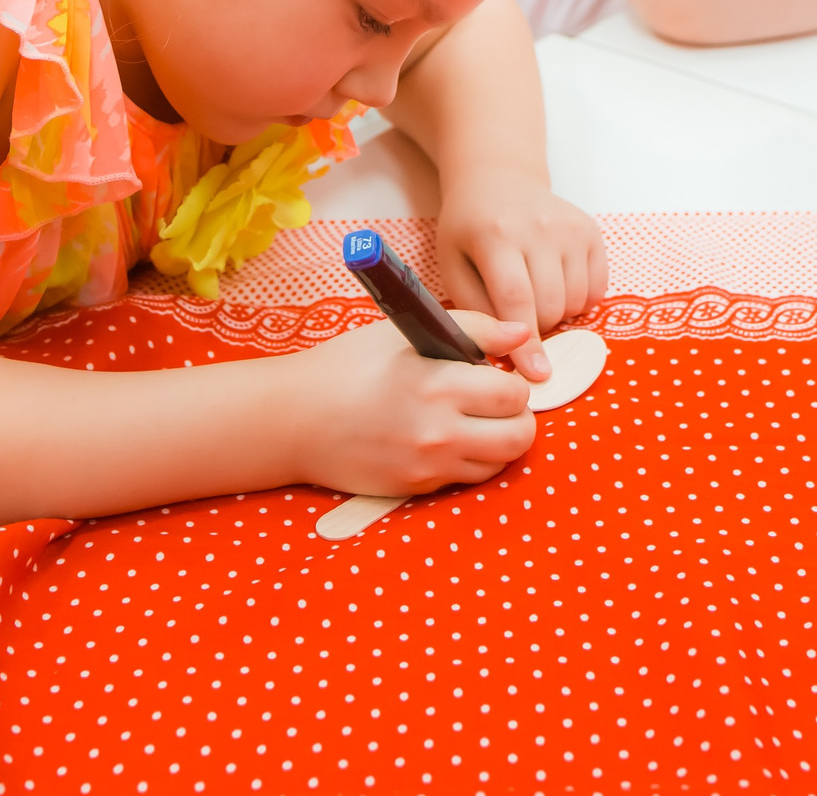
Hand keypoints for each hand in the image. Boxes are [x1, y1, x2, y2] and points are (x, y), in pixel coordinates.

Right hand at [290, 312, 538, 497]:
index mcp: (438, 385)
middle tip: (493, 402)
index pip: (514, 394)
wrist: (294, 419)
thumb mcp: (405, 332)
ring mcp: (428, 466)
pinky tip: (444, 439)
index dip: (511, 381)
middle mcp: (438, 431)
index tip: (493, 374)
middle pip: (519, 437)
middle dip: (516, 416)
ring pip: (499, 463)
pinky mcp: (416, 488)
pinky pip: (465, 478)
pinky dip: (468, 460)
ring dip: (496, 442)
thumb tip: (521, 336)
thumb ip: (472, 328)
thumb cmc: (348, 366)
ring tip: (471, 421)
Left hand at [434, 173, 606, 337]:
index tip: (536, 375)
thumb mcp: (452, 265)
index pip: (516, 300)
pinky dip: (579, 300)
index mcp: (496, 235)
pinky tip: (556, 284)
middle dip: (537, 328)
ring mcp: (569, 227)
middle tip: (517, 318)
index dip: (527, 344)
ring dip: (557, 314)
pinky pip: (596, 289)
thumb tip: (507, 353)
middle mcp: (538, 227)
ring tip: (533, 294)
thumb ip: (476, 310)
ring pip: (576, 302)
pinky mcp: (591, 231)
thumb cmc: (468, 229)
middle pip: (551, 306)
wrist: (498, 179)